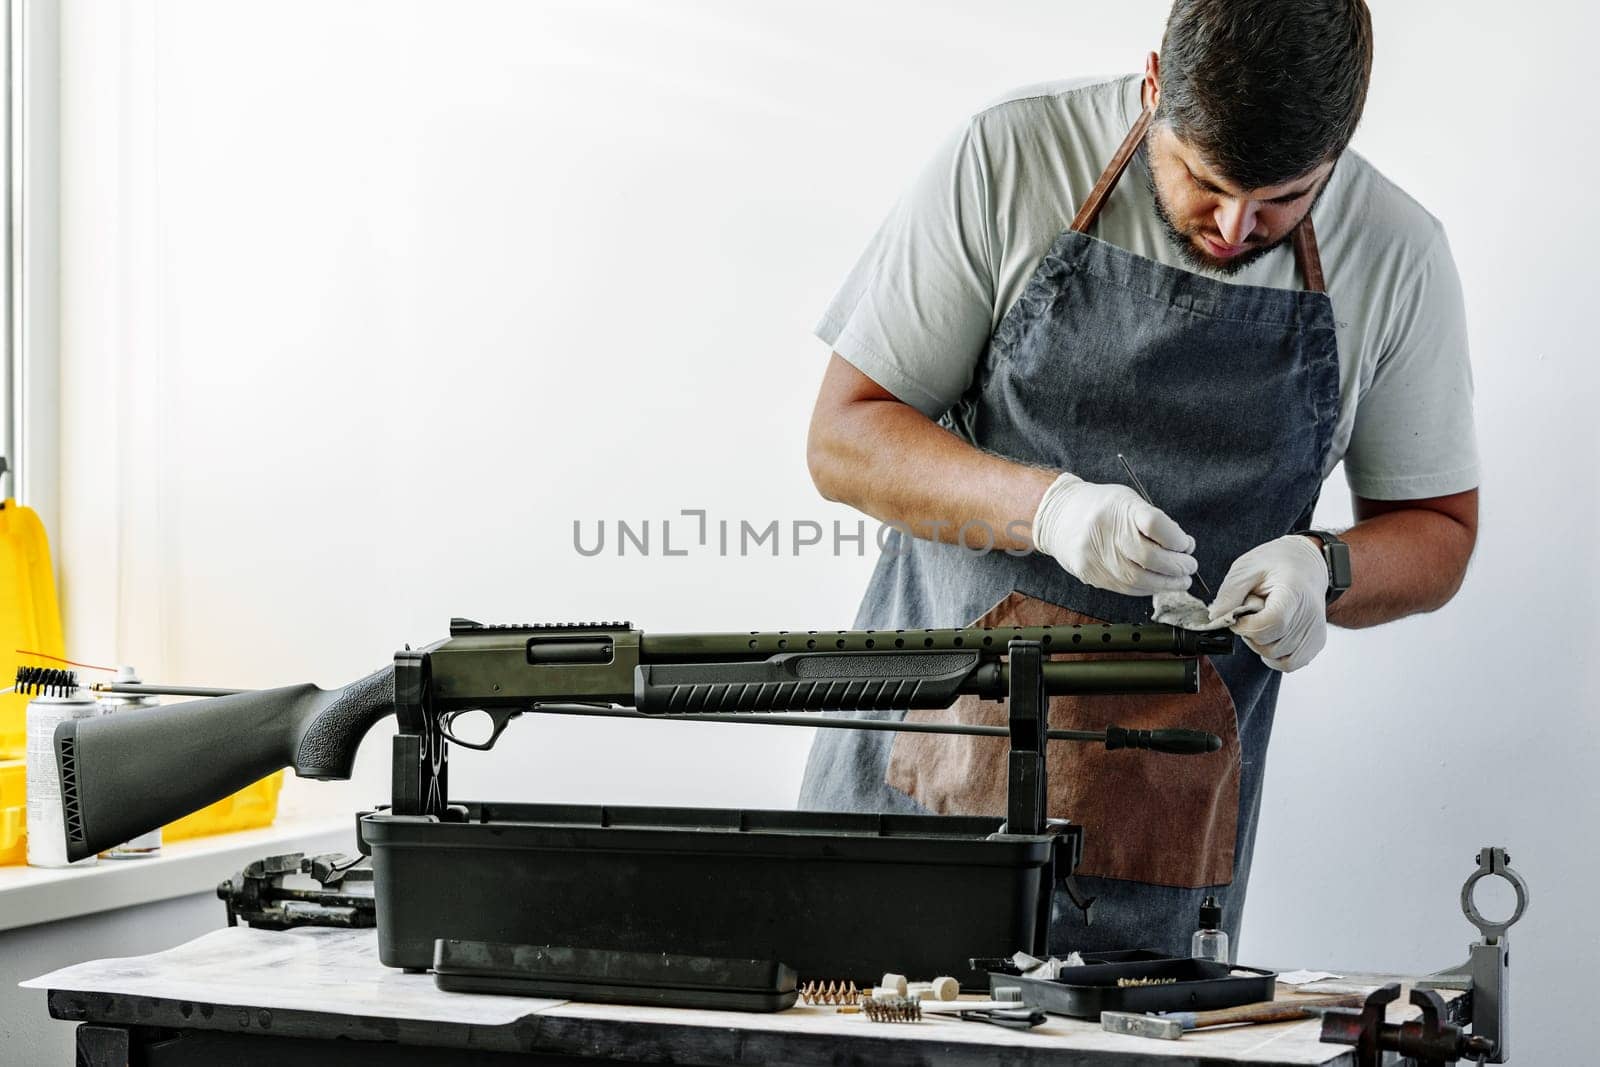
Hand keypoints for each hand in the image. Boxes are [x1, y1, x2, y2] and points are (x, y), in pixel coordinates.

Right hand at [1031, 472, 1198, 595]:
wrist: (1058, 517)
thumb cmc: (1101, 507)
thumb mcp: (1128, 501)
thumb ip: (1156, 523)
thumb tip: (1184, 548)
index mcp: (1119, 507)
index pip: (1155, 524)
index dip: (1177, 538)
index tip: (1185, 544)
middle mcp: (1106, 532)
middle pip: (1150, 556)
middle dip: (1177, 566)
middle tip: (1190, 567)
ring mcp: (1096, 556)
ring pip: (1139, 579)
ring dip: (1167, 584)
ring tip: (1181, 581)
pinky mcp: (1091, 574)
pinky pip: (1126, 588)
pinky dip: (1147, 588)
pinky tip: (1158, 584)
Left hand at [1209, 535, 1328, 671]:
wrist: (1305, 564)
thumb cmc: (1275, 563)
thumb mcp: (1246, 567)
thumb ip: (1229, 593)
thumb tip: (1216, 618)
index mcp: (1294, 592)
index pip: (1272, 624)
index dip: (1246, 626)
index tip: (1238, 615)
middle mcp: (1310, 615)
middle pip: (1272, 644)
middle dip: (1251, 634)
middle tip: (1251, 613)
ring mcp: (1316, 631)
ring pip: (1278, 658)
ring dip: (1261, 645)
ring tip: (1263, 620)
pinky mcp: (1317, 642)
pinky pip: (1290, 663)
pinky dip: (1274, 657)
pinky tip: (1269, 637)